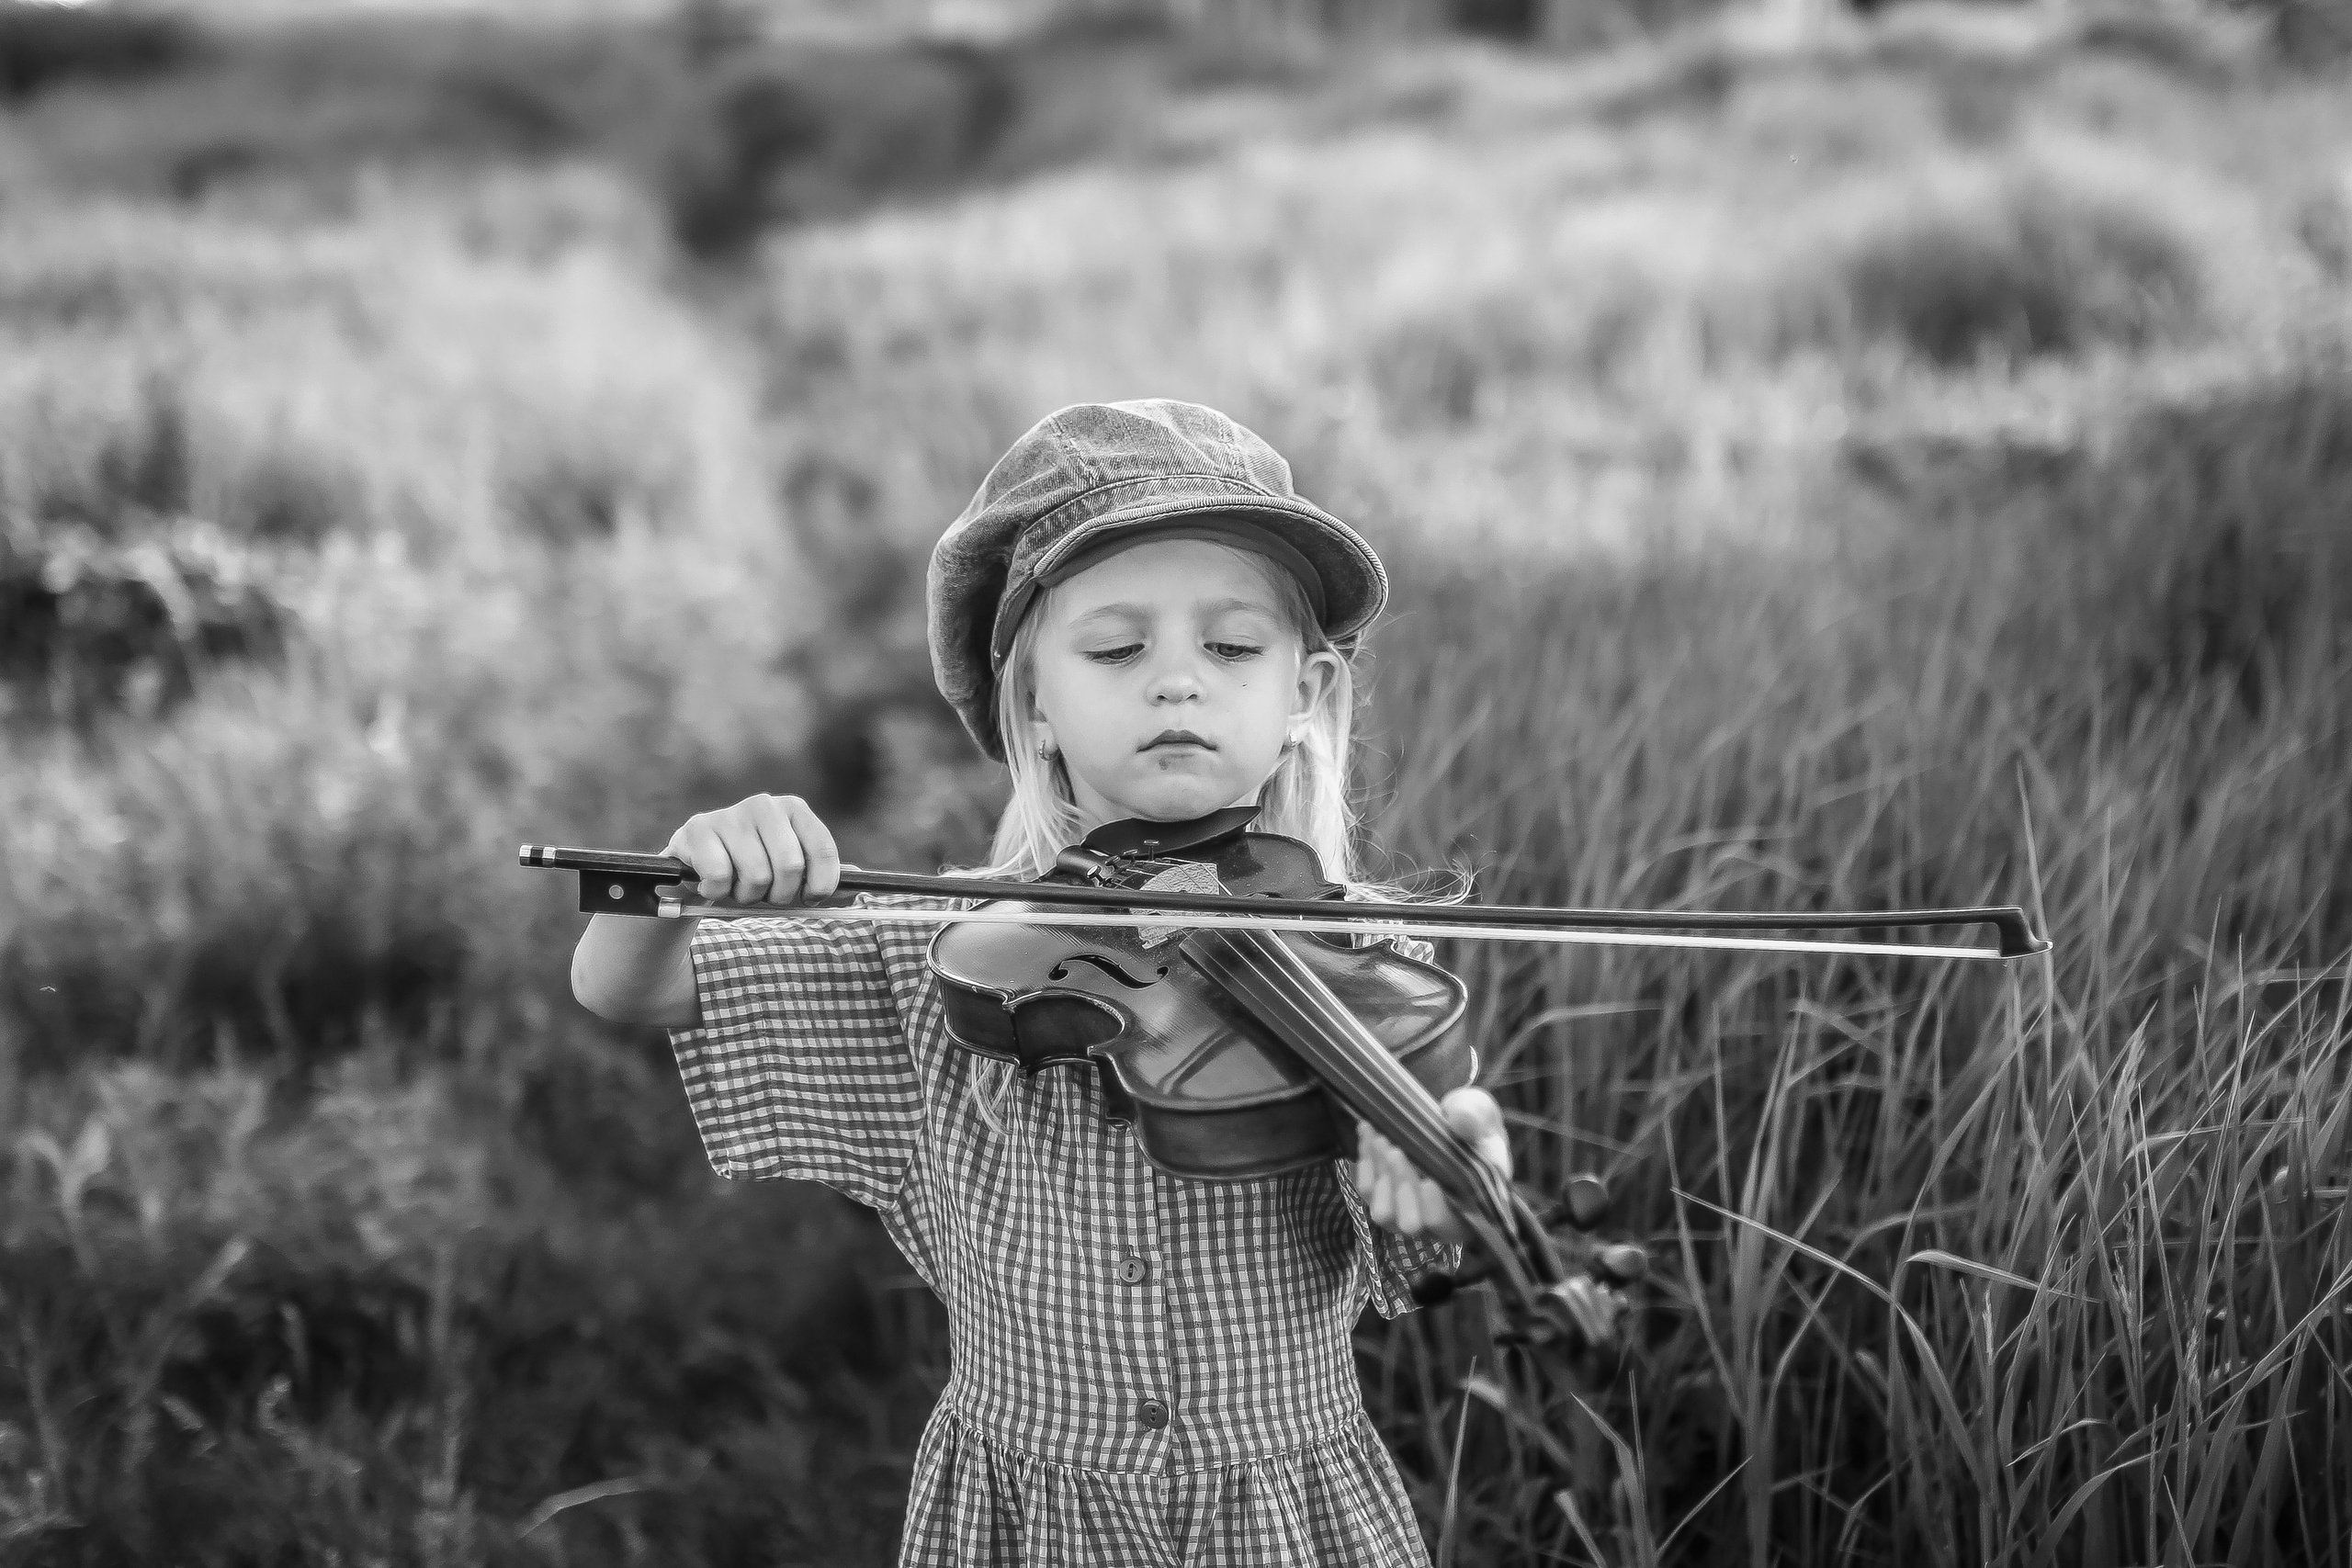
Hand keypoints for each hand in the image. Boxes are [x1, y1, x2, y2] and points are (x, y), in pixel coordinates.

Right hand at [663, 794, 840, 907]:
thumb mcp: (790, 871)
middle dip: (780, 895)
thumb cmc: (752, 871)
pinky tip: (712, 883)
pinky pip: (720, 877)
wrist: (695, 869)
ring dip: (747, 896)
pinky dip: (718, 892)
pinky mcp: (698, 829)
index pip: (823, 849)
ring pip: (756, 876)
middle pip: (790, 866)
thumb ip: (823, 876)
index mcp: (795, 809)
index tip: (811, 899)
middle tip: (766, 895)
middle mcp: (765, 805)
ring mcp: (731, 814)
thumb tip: (858, 881)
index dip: (821, 884)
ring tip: (737, 887)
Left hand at [1353, 1086, 1510, 1246]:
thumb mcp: (1482, 1114)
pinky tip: (1368, 1134)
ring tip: (1380, 1139)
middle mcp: (1436, 1224)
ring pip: (1383, 1210)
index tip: (1428, 1182)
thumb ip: (1476, 1118)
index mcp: (1471, 1212)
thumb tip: (1463, 1120)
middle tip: (1396, 1150)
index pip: (1449, 1227)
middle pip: (1410, 1222)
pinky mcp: (1383, 1198)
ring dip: (1379, 1173)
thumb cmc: (1473, 1128)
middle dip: (1402, 1186)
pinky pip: (1365, 1190)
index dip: (1435, 1209)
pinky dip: (1365, 1162)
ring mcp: (1405, 1214)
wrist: (1450, 1126)